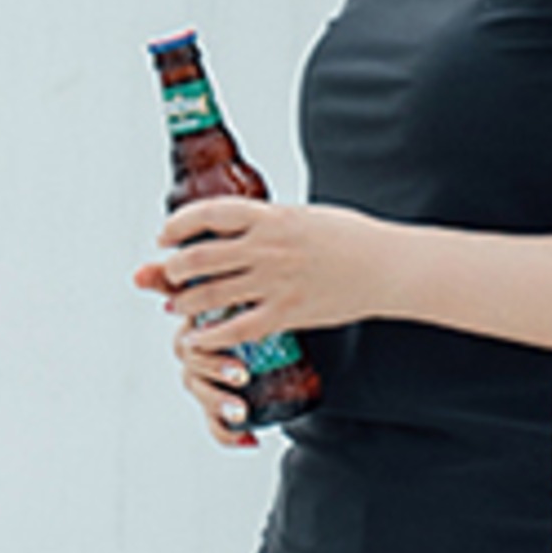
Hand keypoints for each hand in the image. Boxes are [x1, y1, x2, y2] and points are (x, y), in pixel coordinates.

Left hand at [139, 196, 389, 342]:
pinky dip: (211, 335)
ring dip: (185, 301)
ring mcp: (276, 282)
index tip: (165, 235)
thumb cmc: (350, 238)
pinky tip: (198, 338)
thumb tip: (238, 225)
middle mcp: (267, 247)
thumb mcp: (304, 215)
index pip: (208, 214)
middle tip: (169, 275)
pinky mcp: (288, 312)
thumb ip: (269, 221)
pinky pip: (237, 328)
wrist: (386, 267)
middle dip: (174, 269)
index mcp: (270, 216)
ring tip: (177, 305)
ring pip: (211, 294)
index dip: (178, 224)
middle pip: (200, 257)